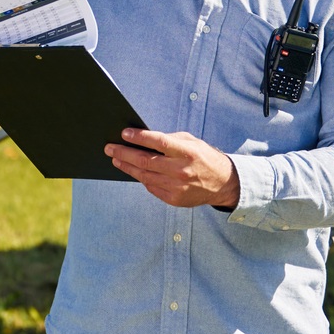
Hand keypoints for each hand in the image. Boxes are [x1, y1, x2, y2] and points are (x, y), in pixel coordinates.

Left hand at [105, 129, 240, 209]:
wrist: (223, 183)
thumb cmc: (204, 158)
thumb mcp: (191, 142)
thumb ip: (170, 140)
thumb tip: (144, 139)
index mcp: (187, 152)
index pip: (158, 142)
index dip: (139, 137)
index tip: (124, 133)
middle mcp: (180, 170)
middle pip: (145, 161)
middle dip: (124, 153)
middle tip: (110, 148)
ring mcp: (176, 187)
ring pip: (144, 176)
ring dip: (127, 167)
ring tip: (116, 159)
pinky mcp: (174, 199)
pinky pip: (151, 187)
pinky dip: (141, 178)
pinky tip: (134, 171)